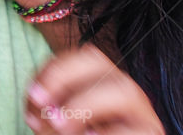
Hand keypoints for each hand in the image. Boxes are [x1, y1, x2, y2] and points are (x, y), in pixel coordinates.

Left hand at [25, 45, 164, 134]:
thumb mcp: (58, 120)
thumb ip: (48, 108)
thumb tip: (42, 103)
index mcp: (101, 79)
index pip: (78, 56)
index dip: (52, 70)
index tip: (32, 95)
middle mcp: (122, 88)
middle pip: (98, 61)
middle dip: (64, 75)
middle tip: (40, 102)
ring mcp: (141, 111)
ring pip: (123, 92)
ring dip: (85, 106)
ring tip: (60, 127)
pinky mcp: (150, 133)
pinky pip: (132, 130)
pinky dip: (107, 133)